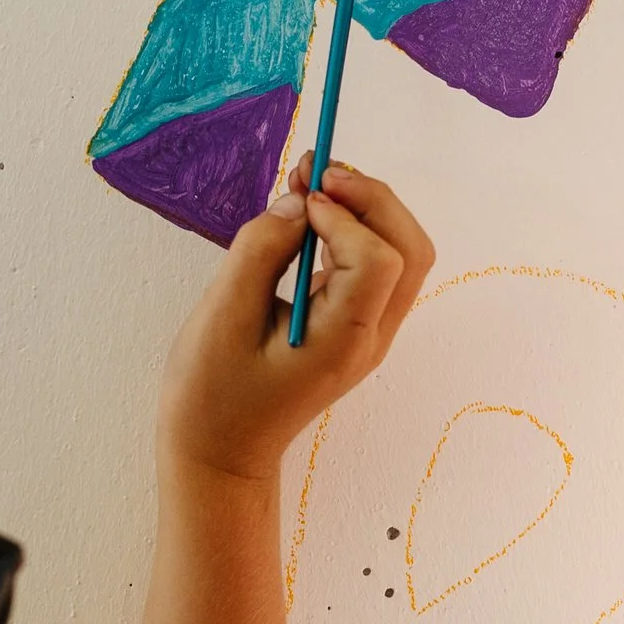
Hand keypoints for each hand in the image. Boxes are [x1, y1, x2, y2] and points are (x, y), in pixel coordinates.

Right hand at [157, 160, 432, 488]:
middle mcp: (370, 337)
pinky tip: (310, 216)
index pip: (380, 260)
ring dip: (365, 208)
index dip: (346, 216)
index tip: (299, 198)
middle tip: (316, 173)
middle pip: (410, 250)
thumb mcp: (221, 316)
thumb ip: (260, 251)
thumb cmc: (212, 394)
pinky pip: (376, 264)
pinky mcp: (354, 324)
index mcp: (343, 341)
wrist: (219, 451)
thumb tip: (299, 202)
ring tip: (310, 186)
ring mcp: (368, 333)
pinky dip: (352, 229)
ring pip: (403, 253)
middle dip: (371, 198)